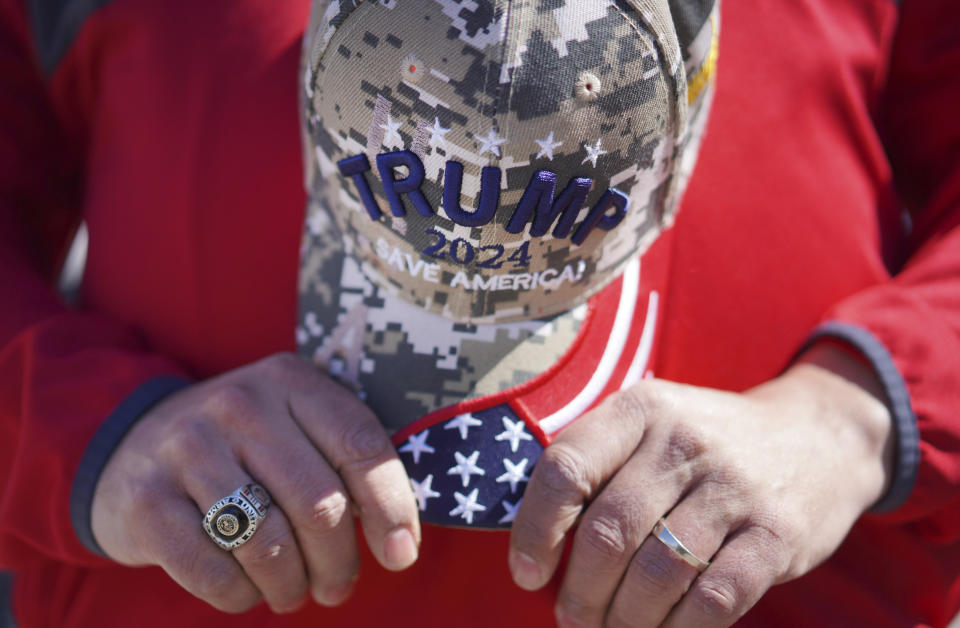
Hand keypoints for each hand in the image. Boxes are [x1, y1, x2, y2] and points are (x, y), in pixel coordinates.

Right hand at [91, 353, 419, 612]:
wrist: (130, 448)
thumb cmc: (241, 450)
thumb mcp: (292, 428)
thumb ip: (344, 464)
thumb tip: (400, 544)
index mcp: (289, 381)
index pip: (360, 444)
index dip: (392, 506)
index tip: (401, 554)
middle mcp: (239, 405)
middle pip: (319, 503)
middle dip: (339, 562)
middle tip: (337, 586)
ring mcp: (187, 448)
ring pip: (269, 545)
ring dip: (291, 585)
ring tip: (292, 592)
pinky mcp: (145, 500)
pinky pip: (215, 573)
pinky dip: (242, 596)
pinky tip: (246, 589)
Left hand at [508, 344, 893, 626]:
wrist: (818, 437)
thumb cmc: (705, 445)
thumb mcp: (650, 427)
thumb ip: (598, 469)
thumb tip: (538, 549)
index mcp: (640, 411)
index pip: (566, 468)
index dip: (535, 529)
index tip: (528, 573)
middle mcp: (684, 441)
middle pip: (609, 532)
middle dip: (581, 592)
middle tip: (572, 619)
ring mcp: (734, 487)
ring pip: (657, 573)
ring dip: (624, 620)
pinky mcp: (776, 533)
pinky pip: (714, 600)